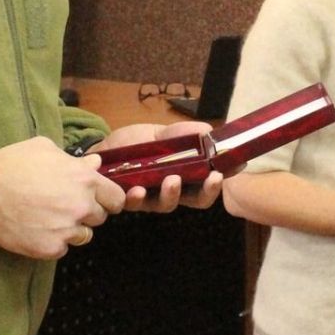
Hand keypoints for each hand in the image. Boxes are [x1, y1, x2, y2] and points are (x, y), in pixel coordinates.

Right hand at [0, 137, 124, 259]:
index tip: (98, 200)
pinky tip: (38, 229)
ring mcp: (67, 229)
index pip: (116, 198)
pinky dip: (54, 241)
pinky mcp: (51, 248)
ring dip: (73, 229)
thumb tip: (95, 164)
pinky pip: (63, 248)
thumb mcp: (44, 149)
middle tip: (65, 206)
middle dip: (87, 212)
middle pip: (100, 217)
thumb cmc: (12, 164)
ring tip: (50, 218)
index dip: (108, 198)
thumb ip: (75, 159)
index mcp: (85, 180)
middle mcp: (81, 206)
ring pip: (84, 235)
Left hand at [96, 121, 224, 211]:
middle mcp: (171, 190)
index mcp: (184, 174)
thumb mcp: (159, 134)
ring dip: (172, 194)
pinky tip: (137, 189)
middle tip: (211, 178)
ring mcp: (151, 197)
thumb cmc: (134, 144)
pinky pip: (136, 204)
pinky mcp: (128, 200)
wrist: (102, 149)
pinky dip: (138, 198)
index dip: (223, 179)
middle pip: (197, 200)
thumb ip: (182, 133)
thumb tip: (208, 130)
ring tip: (172, 180)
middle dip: (207, 192)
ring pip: (167, 205)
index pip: (209, 182)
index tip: (232, 169)